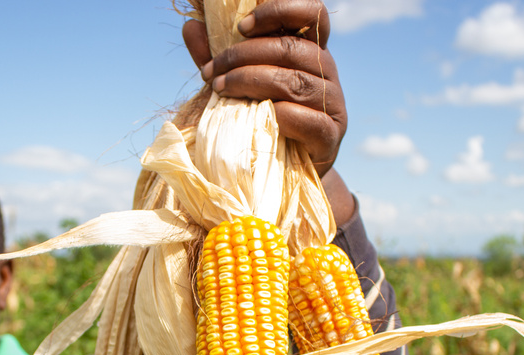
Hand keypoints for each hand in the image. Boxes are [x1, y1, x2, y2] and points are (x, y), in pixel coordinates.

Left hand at [183, 0, 346, 178]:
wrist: (285, 171)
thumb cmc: (263, 119)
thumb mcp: (240, 83)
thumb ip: (221, 57)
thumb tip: (191, 27)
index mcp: (309, 50)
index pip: (312, 13)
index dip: (279, 10)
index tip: (240, 27)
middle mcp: (326, 71)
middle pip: (291, 48)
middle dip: (243, 55)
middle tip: (211, 71)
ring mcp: (332, 104)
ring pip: (295, 81)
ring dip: (250, 82)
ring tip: (219, 89)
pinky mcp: (330, 136)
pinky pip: (309, 119)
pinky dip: (281, 115)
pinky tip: (256, 116)